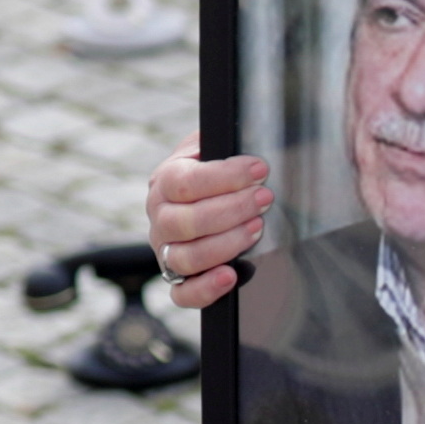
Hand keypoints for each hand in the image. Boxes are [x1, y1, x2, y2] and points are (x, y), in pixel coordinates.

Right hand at [147, 153, 269, 309]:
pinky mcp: (177, 279)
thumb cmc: (219, 172)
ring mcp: (165, 251)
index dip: (225, 177)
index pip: (185, 183)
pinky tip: (231, 276)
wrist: (210, 197)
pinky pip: (182, 294)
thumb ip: (222, 140)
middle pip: (186, 221)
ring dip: (225, 244)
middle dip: (231, 209)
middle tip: (264, 198)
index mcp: (165, 182)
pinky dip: (205, 289)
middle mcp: (160, 218)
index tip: (260, 170)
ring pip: (185, 257)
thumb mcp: (215, 147)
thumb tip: (246, 129)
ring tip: (256, 228)